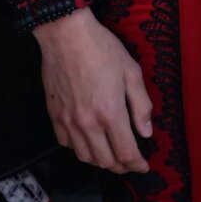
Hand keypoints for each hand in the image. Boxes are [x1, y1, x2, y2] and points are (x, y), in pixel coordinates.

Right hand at [33, 6, 152, 173]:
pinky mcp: (54, 116)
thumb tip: (145, 133)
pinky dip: (81, 149)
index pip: (125, 153)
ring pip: (85, 157)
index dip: (137, 164)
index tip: (144, 166)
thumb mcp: (131, 71)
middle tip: (130, 161)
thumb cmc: (102, 48)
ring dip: (101, 161)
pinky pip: (67, 144)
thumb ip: (141, 105)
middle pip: (106, 161)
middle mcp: (88, 123)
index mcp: (110, 112)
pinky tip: (89, 141)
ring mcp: (68, 122)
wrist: (66, 35)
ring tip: (111, 155)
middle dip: (121, 166)